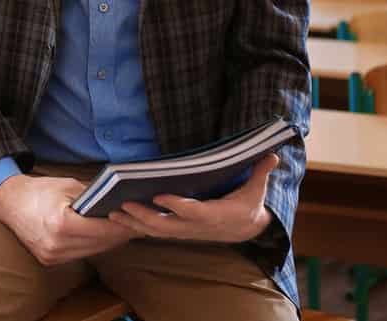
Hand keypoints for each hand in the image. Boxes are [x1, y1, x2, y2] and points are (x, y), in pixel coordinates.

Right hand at [0, 174, 138, 265]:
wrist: (9, 202)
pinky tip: (101, 236)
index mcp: (61, 223)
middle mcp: (56, 244)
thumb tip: (118, 203)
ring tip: (122, 230)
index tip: (136, 220)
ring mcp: (52, 255)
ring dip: (107, 242)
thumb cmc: (39, 190)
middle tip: (135, 225)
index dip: (122, 226)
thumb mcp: (68, 186)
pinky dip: (92, 246)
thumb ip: (93, 197)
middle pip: (100, 244)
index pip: (102, 230)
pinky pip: (79, 254)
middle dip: (119, 235)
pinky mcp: (49, 261)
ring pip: (92, 252)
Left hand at [107, 153, 278, 243]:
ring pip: (156, 231)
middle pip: (166, 225)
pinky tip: (119, 218)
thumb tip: (273, 154)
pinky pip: (154, 232)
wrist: (247, 229)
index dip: (175, 205)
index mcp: (215, 215)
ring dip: (134, 223)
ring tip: (113, 212)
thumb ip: (261, 173)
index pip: (192, 211)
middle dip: (143, 216)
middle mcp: (197, 227)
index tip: (158, 196)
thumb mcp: (257, 190)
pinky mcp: (179, 232)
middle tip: (123, 204)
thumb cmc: (248, 205)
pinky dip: (136, 227)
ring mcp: (186, 232)